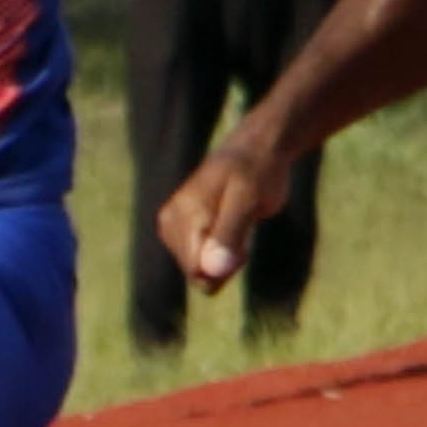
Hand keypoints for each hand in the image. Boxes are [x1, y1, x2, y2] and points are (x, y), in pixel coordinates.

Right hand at [156, 129, 291, 293]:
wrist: (255, 151)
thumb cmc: (256, 173)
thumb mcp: (248, 200)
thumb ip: (228, 235)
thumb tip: (211, 272)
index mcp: (182, 217)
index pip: (197, 272)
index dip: (227, 266)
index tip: (244, 243)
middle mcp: (170, 224)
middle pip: (198, 275)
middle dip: (225, 263)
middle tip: (242, 229)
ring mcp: (173, 228)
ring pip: (200, 272)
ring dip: (224, 258)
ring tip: (236, 224)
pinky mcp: (181, 232)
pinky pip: (201, 264)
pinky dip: (221, 253)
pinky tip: (230, 227)